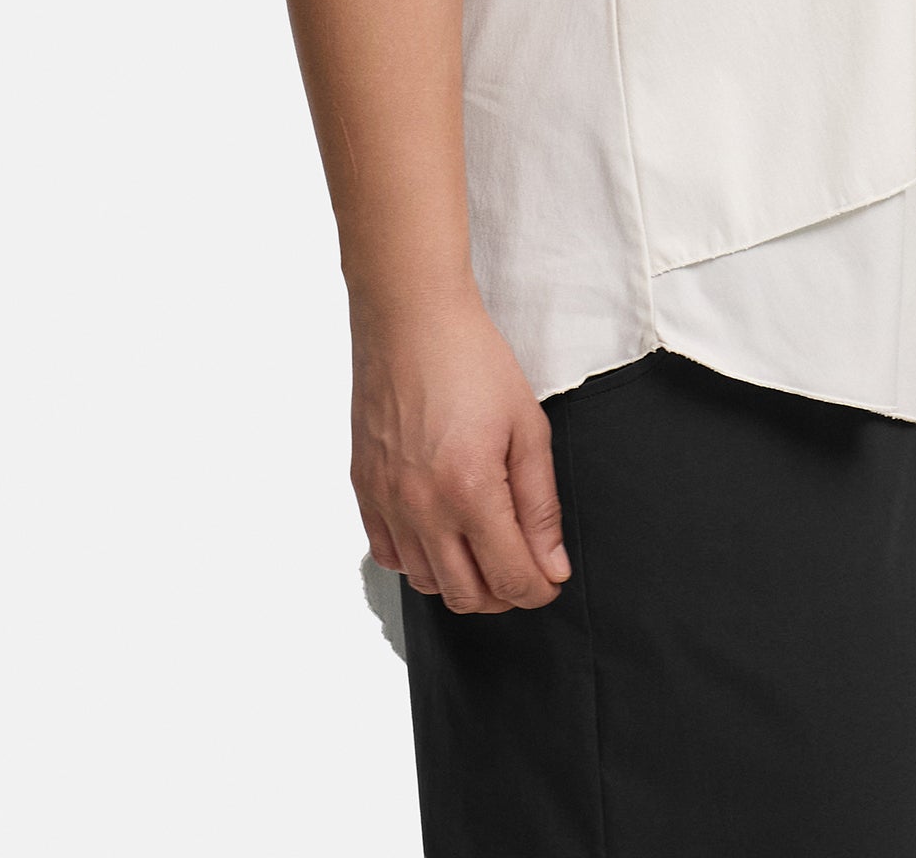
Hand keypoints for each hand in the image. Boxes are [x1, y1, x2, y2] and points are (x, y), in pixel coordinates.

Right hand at [350, 288, 572, 613]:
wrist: (411, 317)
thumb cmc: (472, 360)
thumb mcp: (527, 427)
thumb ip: (541, 505)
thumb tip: (552, 566)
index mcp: (470, 491)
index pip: (511, 580)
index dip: (539, 588)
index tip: (550, 576)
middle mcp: (422, 507)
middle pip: (468, 597)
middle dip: (504, 593)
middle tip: (522, 564)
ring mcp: (386, 501)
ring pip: (426, 584)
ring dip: (462, 579)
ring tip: (484, 546)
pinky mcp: (363, 489)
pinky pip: (388, 556)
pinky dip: (418, 560)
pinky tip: (440, 531)